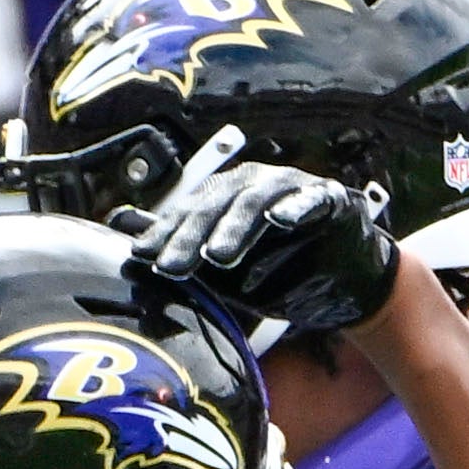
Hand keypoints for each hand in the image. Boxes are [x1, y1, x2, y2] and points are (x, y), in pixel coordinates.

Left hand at [128, 151, 400, 348]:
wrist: (345, 284)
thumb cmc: (279, 272)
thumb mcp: (223, 271)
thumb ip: (180, 247)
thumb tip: (123, 229)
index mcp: (227, 196)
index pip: (189, 212)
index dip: (164, 232)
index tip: (141, 257)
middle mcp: (256, 184)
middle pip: (216, 204)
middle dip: (191, 235)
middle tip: (170, 266)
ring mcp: (294, 188)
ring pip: (257, 200)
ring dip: (235, 228)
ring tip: (218, 257)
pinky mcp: (331, 201)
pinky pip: (312, 200)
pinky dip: (296, 207)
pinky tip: (281, 220)